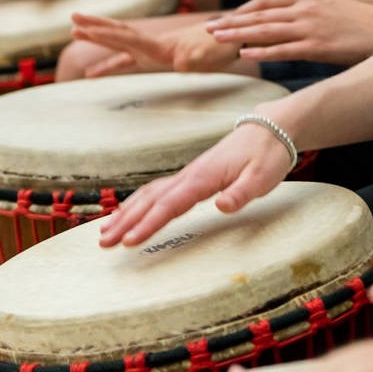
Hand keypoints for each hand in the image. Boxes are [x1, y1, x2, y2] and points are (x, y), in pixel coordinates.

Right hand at [72, 14, 240, 74]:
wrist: (231, 40)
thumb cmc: (221, 49)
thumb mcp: (209, 56)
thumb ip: (195, 58)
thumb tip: (182, 62)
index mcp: (162, 46)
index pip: (129, 38)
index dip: (107, 34)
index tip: (86, 29)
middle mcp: (153, 44)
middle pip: (119, 33)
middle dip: (96, 27)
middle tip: (72, 21)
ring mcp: (153, 49)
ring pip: (120, 42)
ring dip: (98, 37)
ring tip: (74, 32)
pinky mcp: (157, 57)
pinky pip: (128, 60)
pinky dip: (110, 64)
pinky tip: (94, 74)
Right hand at [100, 123, 290, 246]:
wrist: (269, 129)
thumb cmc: (267, 155)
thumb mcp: (262, 177)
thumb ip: (241, 193)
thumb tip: (221, 207)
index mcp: (203, 178)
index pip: (170, 205)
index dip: (148, 224)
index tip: (130, 242)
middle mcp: (189, 176)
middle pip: (150, 201)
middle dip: (125, 222)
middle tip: (103, 243)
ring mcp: (187, 175)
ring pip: (149, 195)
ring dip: (126, 213)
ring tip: (104, 232)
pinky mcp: (191, 177)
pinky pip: (157, 191)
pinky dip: (138, 203)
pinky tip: (127, 213)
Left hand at [206, 0, 372, 65]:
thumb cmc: (362, 25)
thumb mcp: (332, 9)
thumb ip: (309, 13)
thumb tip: (289, 24)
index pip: (267, 0)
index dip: (244, 10)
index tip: (228, 18)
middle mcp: (306, 8)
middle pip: (260, 14)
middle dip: (232, 21)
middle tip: (209, 29)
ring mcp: (311, 26)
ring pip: (266, 30)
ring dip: (238, 35)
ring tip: (217, 40)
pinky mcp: (318, 46)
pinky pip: (283, 49)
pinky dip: (262, 51)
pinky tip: (244, 54)